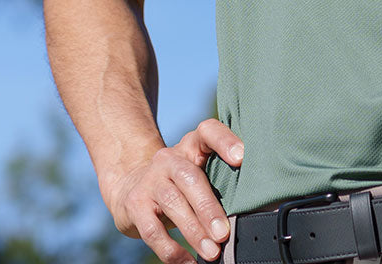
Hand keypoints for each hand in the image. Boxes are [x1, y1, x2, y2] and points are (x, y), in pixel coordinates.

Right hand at [106, 118, 243, 263]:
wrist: (130, 187)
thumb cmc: (179, 183)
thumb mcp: (197, 172)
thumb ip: (219, 181)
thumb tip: (252, 210)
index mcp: (192, 146)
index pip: (208, 131)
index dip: (224, 140)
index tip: (241, 158)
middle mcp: (170, 158)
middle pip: (190, 177)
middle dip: (209, 208)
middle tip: (224, 233)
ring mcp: (150, 180)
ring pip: (173, 203)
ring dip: (193, 231)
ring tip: (211, 252)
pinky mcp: (135, 205)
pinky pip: (152, 230)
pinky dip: (171, 250)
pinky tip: (187, 261)